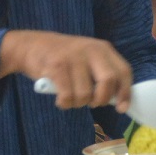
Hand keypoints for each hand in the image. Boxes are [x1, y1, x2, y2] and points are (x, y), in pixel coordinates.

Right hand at [0, 30, 133, 112]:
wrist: (30, 46)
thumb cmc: (63, 59)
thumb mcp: (87, 58)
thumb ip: (103, 74)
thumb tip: (119, 102)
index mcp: (102, 48)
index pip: (123, 71)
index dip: (125, 92)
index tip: (121, 108)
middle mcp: (91, 50)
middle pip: (108, 82)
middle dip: (101, 99)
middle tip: (91, 103)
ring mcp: (73, 57)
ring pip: (85, 94)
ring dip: (78, 103)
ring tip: (70, 96)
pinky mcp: (57, 66)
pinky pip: (68, 96)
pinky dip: (65, 103)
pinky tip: (60, 98)